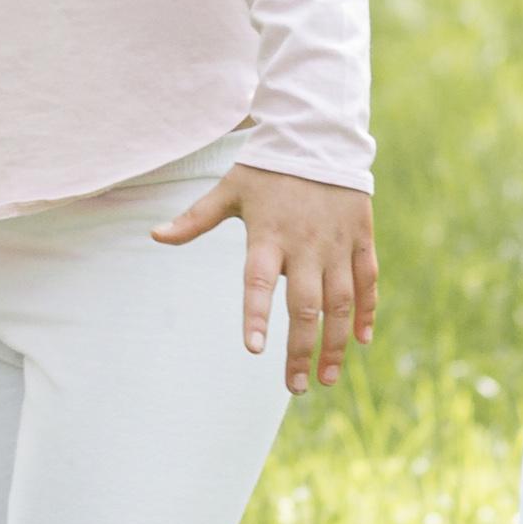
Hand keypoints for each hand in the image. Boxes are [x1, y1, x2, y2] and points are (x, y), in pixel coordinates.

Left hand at [153, 164, 377, 390]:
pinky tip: (360, 341)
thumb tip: (155, 236)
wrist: (318, 137)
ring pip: (341, 302)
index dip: (256, 315)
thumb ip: (194, 219)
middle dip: (301, 350)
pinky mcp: (361, 239)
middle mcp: (305, 244)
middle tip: (294, 386)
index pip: (259, 282)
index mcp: (268, 235)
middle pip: (305, 305)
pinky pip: (367, 282)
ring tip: (325, 378)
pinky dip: (366, 312)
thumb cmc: (266, 170)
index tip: (254, 349)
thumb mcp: (228, 191)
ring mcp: (337, 244)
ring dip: (335, 343)